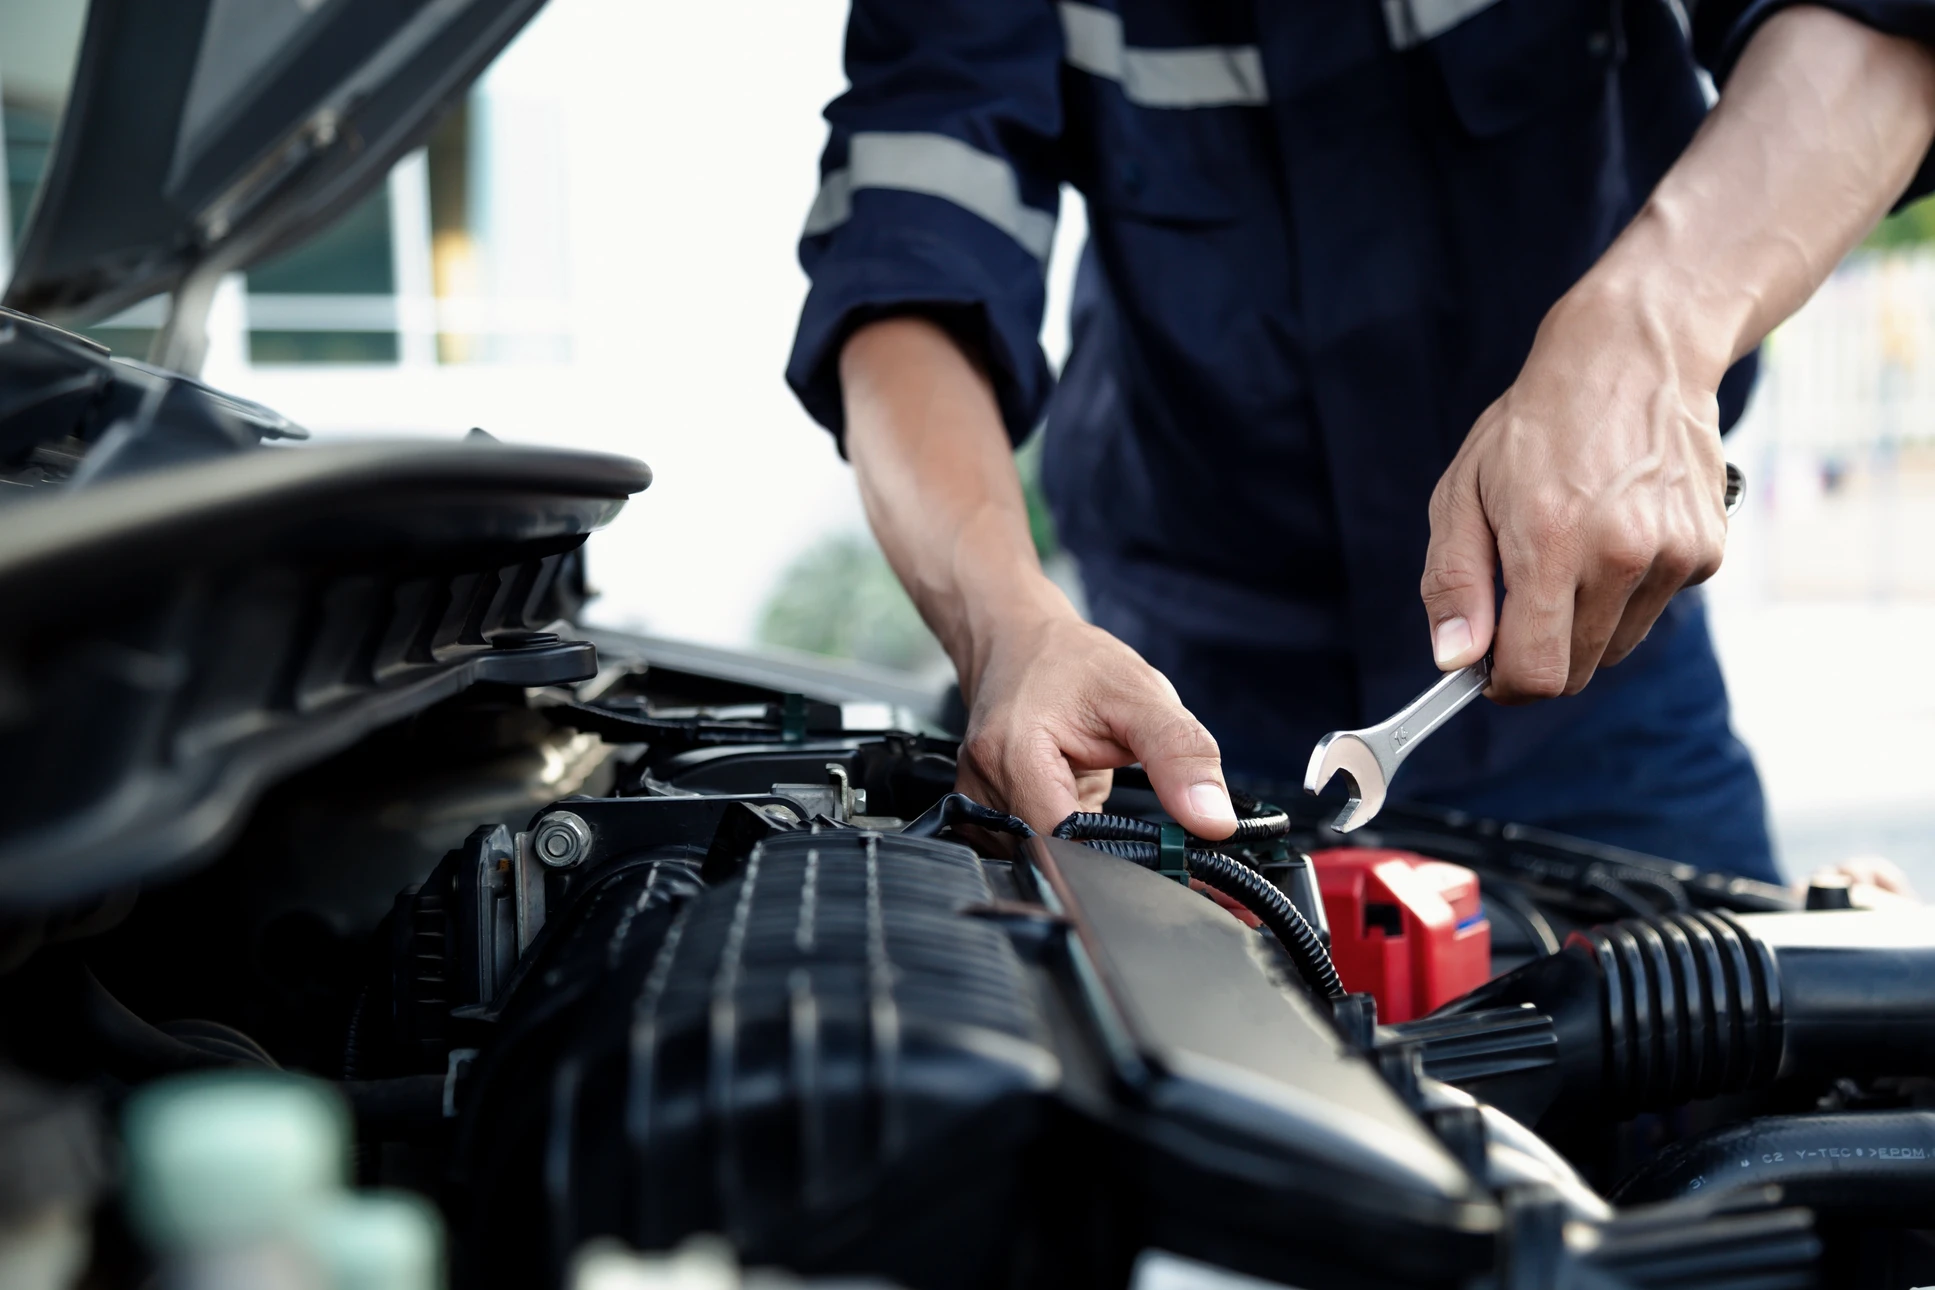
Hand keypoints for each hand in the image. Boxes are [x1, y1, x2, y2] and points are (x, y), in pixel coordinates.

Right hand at [955, 602, 1237, 838]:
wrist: (1018, 641)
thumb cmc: (1073, 662)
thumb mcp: (1142, 695)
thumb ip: (1181, 756)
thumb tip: (1213, 822)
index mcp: (1014, 753)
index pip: (1062, 845)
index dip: (1115, 861)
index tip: (1161, 857)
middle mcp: (983, 783)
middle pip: (1049, 858)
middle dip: (1103, 854)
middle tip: (1140, 824)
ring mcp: (975, 800)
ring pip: (1038, 859)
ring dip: (1081, 846)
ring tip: (1098, 793)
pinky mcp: (981, 811)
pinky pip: (1026, 849)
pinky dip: (1062, 840)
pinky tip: (1076, 804)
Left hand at [1420, 287, 1730, 699]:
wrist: (1631, 357)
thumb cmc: (1533, 427)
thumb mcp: (1462, 493)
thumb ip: (1454, 583)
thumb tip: (1454, 661)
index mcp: (1550, 543)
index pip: (1537, 673)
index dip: (1506, 683)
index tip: (1489, 668)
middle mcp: (1619, 554)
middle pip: (1576, 671)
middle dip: (1541, 651)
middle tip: (1523, 595)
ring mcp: (1672, 554)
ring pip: (1615, 645)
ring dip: (1585, 621)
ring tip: (1573, 548)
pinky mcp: (1707, 550)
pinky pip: (1654, 608)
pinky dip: (1628, 590)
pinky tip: (1616, 530)